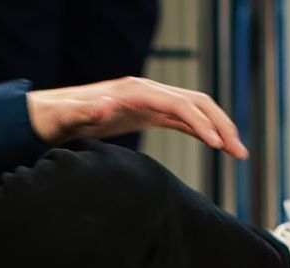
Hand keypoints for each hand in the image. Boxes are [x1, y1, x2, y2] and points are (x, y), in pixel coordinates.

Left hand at [27, 76, 247, 158]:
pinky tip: (216, 145)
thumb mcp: (66, 117)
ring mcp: (149, 101)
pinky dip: (202, 130)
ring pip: (195, 110)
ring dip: (218, 129)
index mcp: (135, 92)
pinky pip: (182, 119)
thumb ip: (84, 112)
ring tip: (237, 152)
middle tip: (240, 152)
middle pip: (197, 103)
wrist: (50, 115)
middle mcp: (147, 91)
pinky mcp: (147, 113)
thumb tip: (106, 105)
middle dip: (222, 125)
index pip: (179, 104)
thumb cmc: (57, 117)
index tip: (216, 144)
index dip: (200, 122)